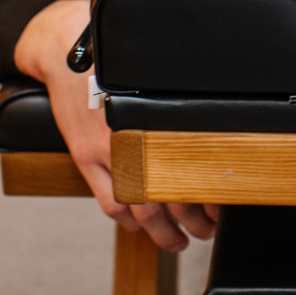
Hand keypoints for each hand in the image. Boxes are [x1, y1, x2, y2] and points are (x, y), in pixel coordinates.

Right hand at [13, 0, 217, 251]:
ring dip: (161, 231)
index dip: (211, 193)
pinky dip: (127, 219)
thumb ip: (179, 109)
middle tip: (209, 230)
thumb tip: (212, 132)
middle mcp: (135, 136)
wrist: (70, 53)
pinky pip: (109, 200)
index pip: (192, 167)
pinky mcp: (85, 158)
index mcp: (159, 118)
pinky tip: (140, 225)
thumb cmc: (118, 63)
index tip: (225, 206)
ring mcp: (107, 151)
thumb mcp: (156, 80)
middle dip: (193, 219)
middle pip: (170, 193)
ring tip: (178, 241)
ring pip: (139, 206)